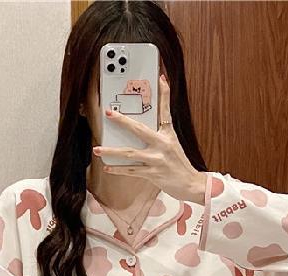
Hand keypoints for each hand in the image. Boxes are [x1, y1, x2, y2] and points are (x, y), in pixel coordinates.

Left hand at [92, 74, 206, 204]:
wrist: (190, 184)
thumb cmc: (179, 164)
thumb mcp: (173, 144)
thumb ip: (161, 133)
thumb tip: (149, 124)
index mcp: (168, 135)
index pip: (166, 111)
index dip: (164, 94)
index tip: (160, 79)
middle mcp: (162, 145)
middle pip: (139, 129)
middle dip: (122, 121)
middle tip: (108, 113)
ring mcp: (156, 160)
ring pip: (129, 153)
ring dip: (111, 151)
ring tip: (97, 149)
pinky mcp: (152, 173)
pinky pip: (131, 170)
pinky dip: (118, 169)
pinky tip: (107, 166)